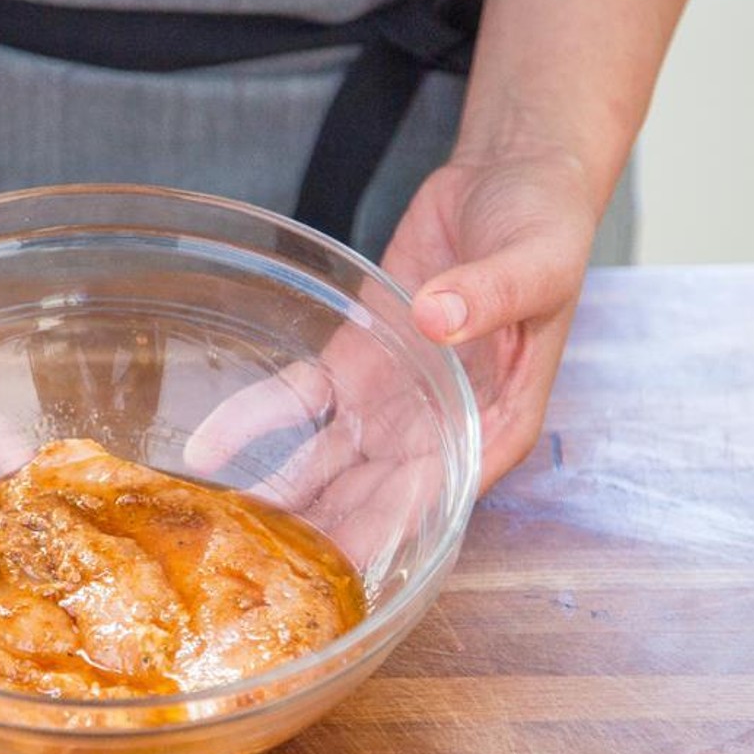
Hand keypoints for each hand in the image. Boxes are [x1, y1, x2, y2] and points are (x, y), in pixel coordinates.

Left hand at [184, 151, 595, 568]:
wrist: (508, 177)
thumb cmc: (545, 229)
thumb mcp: (535, 263)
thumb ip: (489, 296)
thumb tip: (442, 320)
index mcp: (494, 426)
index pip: (438, 497)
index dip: (390, 533)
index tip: (343, 568)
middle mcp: (437, 429)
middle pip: (374, 499)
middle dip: (322, 538)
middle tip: (262, 575)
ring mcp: (389, 401)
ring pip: (328, 467)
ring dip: (282, 500)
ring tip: (226, 535)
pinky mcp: (352, 363)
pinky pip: (297, 403)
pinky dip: (253, 423)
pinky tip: (208, 448)